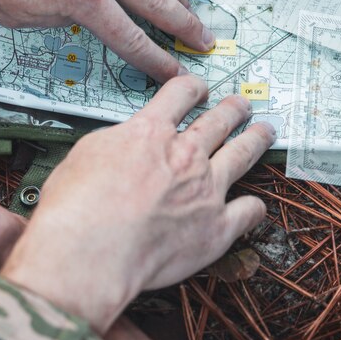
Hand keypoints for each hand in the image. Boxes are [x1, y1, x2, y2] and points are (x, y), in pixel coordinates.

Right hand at [0, 76, 275, 332]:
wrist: (90, 251)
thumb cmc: (76, 208)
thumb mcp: (86, 154)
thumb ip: (116, 143)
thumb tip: (124, 143)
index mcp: (150, 133)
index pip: (180, 95)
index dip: (191, 88)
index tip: (197, 89)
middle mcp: (185, 156)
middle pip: (219, 120)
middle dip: (232, 109)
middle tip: (240, 104)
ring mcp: (207, 191)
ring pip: (243, 154)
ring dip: (256, 139)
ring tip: (264, 131)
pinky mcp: (217, 229)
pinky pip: (249, 211)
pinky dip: (253, 207)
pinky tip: (252, 206)